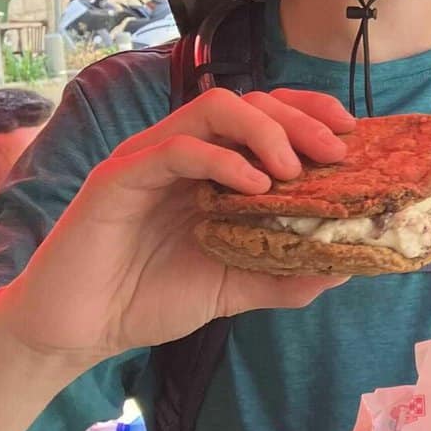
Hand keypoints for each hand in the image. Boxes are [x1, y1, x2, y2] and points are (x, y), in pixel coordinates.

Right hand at [0, 88, 355, 367]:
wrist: (79, 329)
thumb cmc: (150, 298)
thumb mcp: (234, 288)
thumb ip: (284, 274)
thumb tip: (346, 268)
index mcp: (212, 167)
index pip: (267, 114)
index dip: (310, 113)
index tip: (351, 134)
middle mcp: (184, 151)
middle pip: (251, 101)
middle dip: (300, 119)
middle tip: (335, 152)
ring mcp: (151, 158)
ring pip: (214, 108)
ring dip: (265, 130)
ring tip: (292, 169)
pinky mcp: (120, 176)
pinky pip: (176, 148)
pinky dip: (221, 160)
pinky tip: (254, 188)